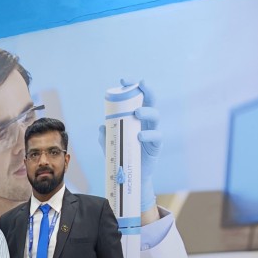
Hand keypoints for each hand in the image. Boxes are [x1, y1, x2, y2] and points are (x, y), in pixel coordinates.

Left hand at [97, 78, 160, 214]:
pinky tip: (140, 136)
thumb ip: (105, 136)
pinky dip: (148, 134)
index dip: (133, 87)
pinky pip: (156, 136)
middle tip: (140, 85)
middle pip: (151, 101)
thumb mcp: (110, 146)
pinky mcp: (156, 146)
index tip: (125, 80)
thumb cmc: (121, 156)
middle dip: (147, 90)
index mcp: (135, 118)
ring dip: (147, 111)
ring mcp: (153, 132)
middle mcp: (146, 122)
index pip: (137, 98)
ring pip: (155, 116)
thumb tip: (101, 127)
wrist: (130, 176)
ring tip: (137, 113)